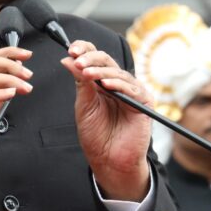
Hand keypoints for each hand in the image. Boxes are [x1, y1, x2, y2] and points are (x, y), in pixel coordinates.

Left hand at [61, 41, 151, 201]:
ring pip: (117, 72)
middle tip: (77, 60)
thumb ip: (80, 82)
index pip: (95, 58)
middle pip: (106, 60)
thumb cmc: (96, 136)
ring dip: (100, 70)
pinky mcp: (143, 102)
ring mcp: (131, 92)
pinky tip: (106, 85)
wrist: (108, 160)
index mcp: (101, 82)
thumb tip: (67, 59)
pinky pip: (132, 88)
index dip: (84, 50)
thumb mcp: (84, 105)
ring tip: (86, 73)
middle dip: (90, 58)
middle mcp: (117, 84)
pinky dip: (118, 84)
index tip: (71, 49)